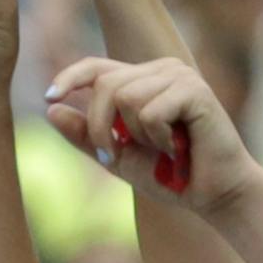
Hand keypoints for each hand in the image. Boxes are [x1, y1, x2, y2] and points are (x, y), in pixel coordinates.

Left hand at [45, 55, 262, 218]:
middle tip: (114, 157)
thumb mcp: (116, 157)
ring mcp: (180, 76)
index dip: (69, 78)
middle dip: (100, 128)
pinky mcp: (195, 90)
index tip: (48, 97)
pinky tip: (177, 148)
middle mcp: (162, 70)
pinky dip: (157, 138)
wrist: (214, 196)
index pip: (96, 67)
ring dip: (136, 136)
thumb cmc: (169, 176)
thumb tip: (50, 109)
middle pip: (105, 84)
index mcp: (143, 80)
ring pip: (125, 97)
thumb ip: (85, 134)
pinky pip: (149, 112)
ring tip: (162, 149)